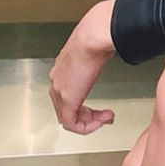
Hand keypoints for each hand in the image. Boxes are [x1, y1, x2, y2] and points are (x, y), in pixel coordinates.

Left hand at [48, 0, 116, 134]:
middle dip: (88, 117)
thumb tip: (107, 53)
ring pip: (69, 119)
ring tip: (106, 118)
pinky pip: (73, 124)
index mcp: (61, 69)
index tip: (98, 107)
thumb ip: (94, 58)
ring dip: (90, 122)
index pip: (66, 96)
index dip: (83, 105)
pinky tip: (102, 120)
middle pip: (66, 110)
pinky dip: (88, 127)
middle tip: (104, 117)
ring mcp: (59, 92)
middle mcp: (57, 81)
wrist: (92, 38)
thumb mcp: (93, 50)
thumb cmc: (94, 38)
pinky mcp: (67, 100)